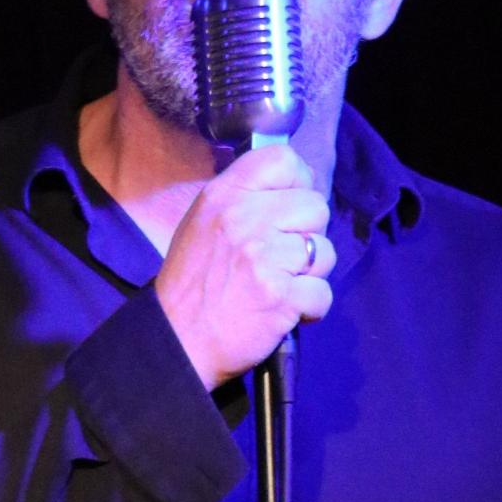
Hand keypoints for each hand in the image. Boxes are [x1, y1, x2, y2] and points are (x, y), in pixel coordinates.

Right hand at [154, 146, 334, 389]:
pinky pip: (323, 292)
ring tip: (282, 285)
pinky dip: (310, 308)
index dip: (298, 183)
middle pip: (316, 206)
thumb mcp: (203, 222)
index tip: (290, 209)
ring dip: (310, 274)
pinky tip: (285, 311)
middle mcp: (245, 219)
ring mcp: (265, 257)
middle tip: (284, 257)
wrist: (177, 340)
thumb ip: (244, 199)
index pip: (284, 160)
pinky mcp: (281, 297)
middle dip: (308, 234)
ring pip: (324, 251)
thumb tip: (293, 187)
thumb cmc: (192, 283)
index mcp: (224, 196)